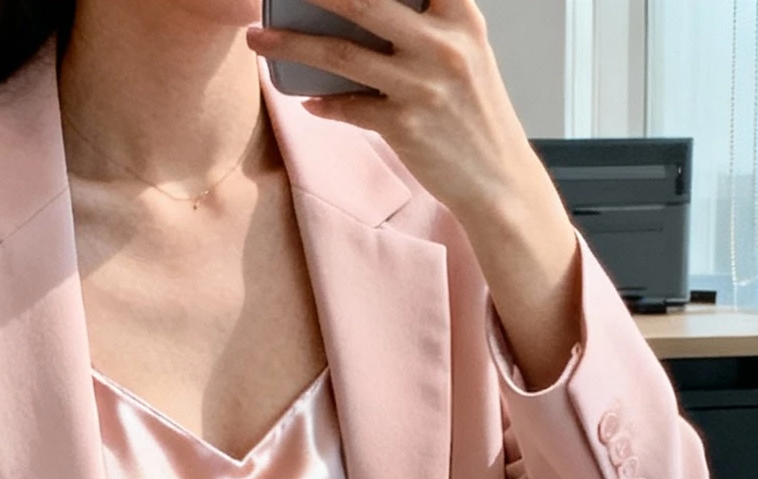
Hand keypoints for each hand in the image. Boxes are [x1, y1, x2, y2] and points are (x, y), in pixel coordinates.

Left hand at [248, 0, 580, 385]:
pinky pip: (348, 107)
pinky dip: (323, 103)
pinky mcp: (405, 127)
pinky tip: (306, 99)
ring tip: (258, 38)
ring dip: (291, 43)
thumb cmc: (474, 114)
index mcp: (459, 14)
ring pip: (341, 52)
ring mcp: (422, 86)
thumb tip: (361, 8)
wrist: (498, 181)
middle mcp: (442, 44)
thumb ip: (427, 20)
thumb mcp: (466, 50)